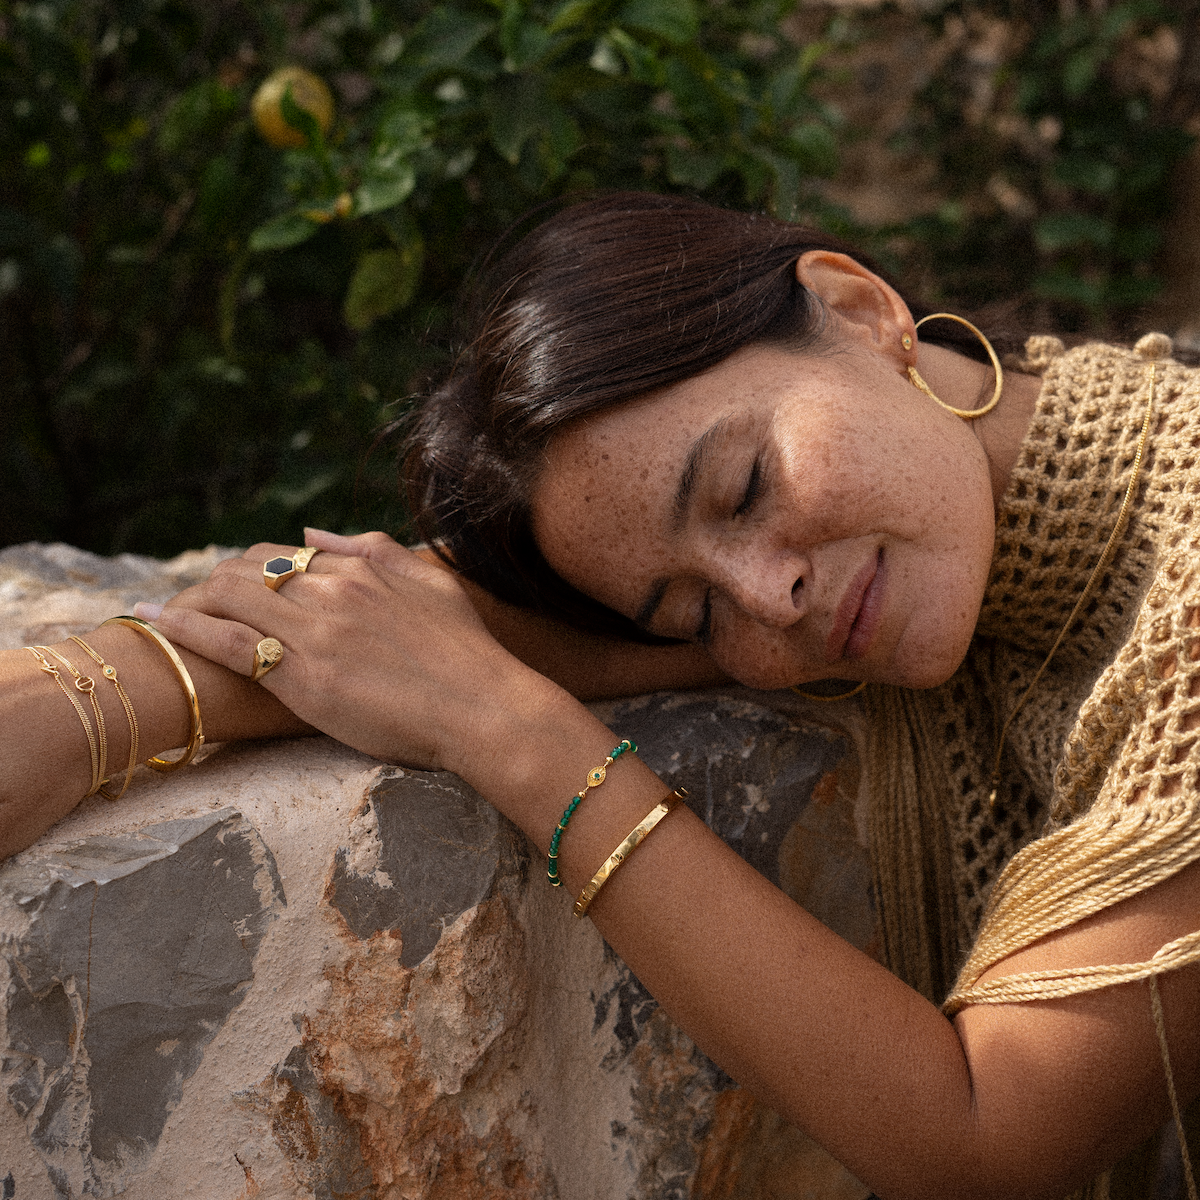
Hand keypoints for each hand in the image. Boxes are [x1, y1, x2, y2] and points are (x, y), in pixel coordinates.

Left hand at [139, 529, 548, 774]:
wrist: (484, 708)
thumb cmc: (466, 655)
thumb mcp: (430, 583)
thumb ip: (374, 549)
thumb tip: (316, 529)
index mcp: (363, 568)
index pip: (286, 552)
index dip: (252, 565)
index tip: (234, 582)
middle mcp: (333, 588)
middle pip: (248, 567)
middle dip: (213, 580)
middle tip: (190, 599)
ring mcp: (316, 629)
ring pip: (230, 595)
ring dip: (189, 597)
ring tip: (160, 609)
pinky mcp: (302, 675)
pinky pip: (228, 641)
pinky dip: (184, 627)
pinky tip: (154, 622)